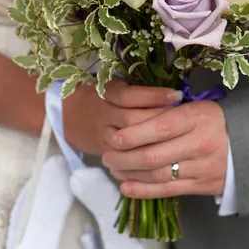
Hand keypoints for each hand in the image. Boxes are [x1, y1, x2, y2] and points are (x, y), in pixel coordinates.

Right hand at [63, 79, 182, 154]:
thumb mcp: (115, 87)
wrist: (66, 113)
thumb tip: (175, 96)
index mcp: (107, 93)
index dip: (154, 96)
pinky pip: (122, 160)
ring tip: (175, 143)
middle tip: (182, 123)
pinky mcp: (102, 152)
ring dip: (151, 144)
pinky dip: (140, 162)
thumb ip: (138, 92)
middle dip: (157, 122)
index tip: (177, 95)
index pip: (130, 96)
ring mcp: (101, 135)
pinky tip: (162, 161)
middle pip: (130, 121)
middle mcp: (103, 113)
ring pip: (127, 143)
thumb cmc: (101, 96)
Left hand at [102, 100, 228, 197]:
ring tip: (112, 167)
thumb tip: (130, 116)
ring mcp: (201, 168)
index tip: (114, 137)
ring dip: (130, 173)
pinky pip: (167, 191)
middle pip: (154, 154)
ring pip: (158, 174)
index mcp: (198, 118)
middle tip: (106, 154)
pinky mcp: (201, 186)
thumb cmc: (215, 121)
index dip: (134, 134)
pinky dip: (144, 191)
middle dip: (124, 156)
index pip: (161, 127)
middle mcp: (200, 143)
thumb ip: (168, 111)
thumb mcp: (197, 107)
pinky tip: (126, 186)